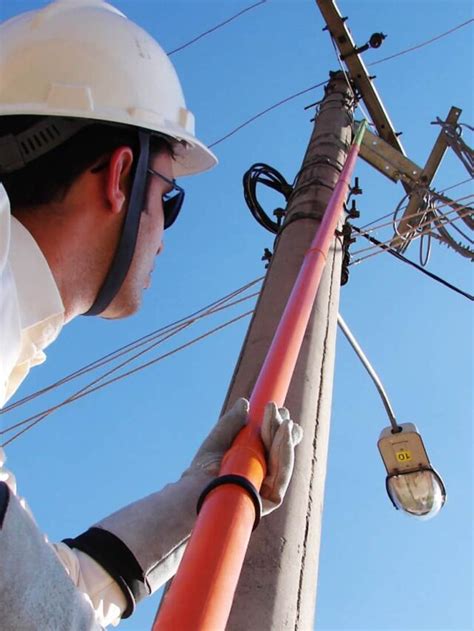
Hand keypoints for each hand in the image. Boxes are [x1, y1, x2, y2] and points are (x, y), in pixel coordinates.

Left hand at [190, 398, 302, 514]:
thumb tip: (245, 403)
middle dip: (282, 429)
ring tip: (284, 421)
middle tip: (278, 410)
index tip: (276, 409)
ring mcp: (268, 488)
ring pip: (284, 460)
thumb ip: (232, 421)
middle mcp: (265, 474)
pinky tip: (286, 435)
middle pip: (282, 450)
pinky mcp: (270, 501)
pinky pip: (282, 476)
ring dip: (285, 438)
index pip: (275, 443)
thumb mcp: (220, 437)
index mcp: (256, 460)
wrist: (194, 487)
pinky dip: (285, 454)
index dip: (279, 426)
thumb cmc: (203, 466)